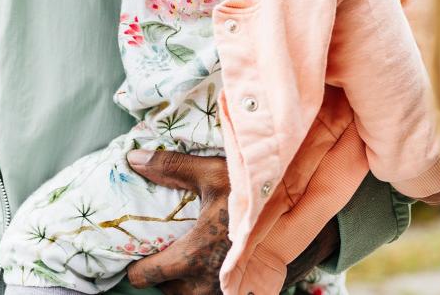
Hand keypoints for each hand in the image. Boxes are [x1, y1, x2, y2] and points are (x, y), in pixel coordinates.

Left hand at [124, 151, 339, 292]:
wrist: (306, 218)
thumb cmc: (257, 196)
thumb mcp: (214, 175)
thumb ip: (171, 168)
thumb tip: (133, 158)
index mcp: (192, 257)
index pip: (146, 276)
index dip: (138, 267)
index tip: (138, 256)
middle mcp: (205, 285)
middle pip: (166, 291)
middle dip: (164, 276)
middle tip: (167, 253)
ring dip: (185, 284)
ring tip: (190, 262)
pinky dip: (208, 288)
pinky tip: (214, 269)